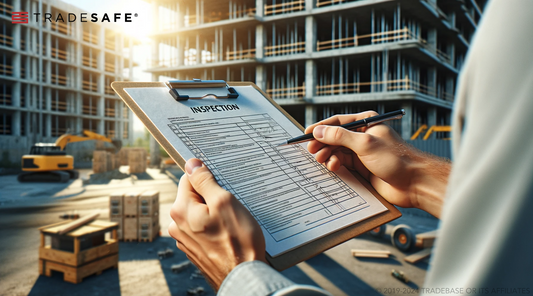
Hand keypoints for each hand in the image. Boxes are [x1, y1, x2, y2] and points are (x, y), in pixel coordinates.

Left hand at [168, 158, 266, 289]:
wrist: (244, 277)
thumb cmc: (238, 241)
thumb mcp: (225, 202)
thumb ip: (205, 180)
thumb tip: (192, 163)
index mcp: (181, 210)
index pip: (189, 178)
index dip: (209, 179)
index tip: (223, 187)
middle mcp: (177, 225)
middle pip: (194, 196)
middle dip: (212, 197)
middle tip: (231, 206)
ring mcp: (185, 239)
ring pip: (200, 213)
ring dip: (215, 213)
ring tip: (232, 223)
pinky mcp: (195, 250)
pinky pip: (203, 228)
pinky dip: (215, 227)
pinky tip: (229, 234)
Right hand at [305, 111, 449, 217]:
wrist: (413, 183)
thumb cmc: (396, 159)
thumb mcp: (365, 144)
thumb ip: (340, 137)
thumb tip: (319, 131)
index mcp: (366, 123)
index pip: (338, 122)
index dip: (321, 127)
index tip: (306, 134)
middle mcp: (363, 136)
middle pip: (335, 137)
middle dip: (322, 143)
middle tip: (312, 151)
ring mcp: (362, 152)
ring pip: (336, 151)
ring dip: (328, 155)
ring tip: (323, 160)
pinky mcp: (361, 167)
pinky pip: (342, 163)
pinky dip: (335, 165)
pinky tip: (335, 167)